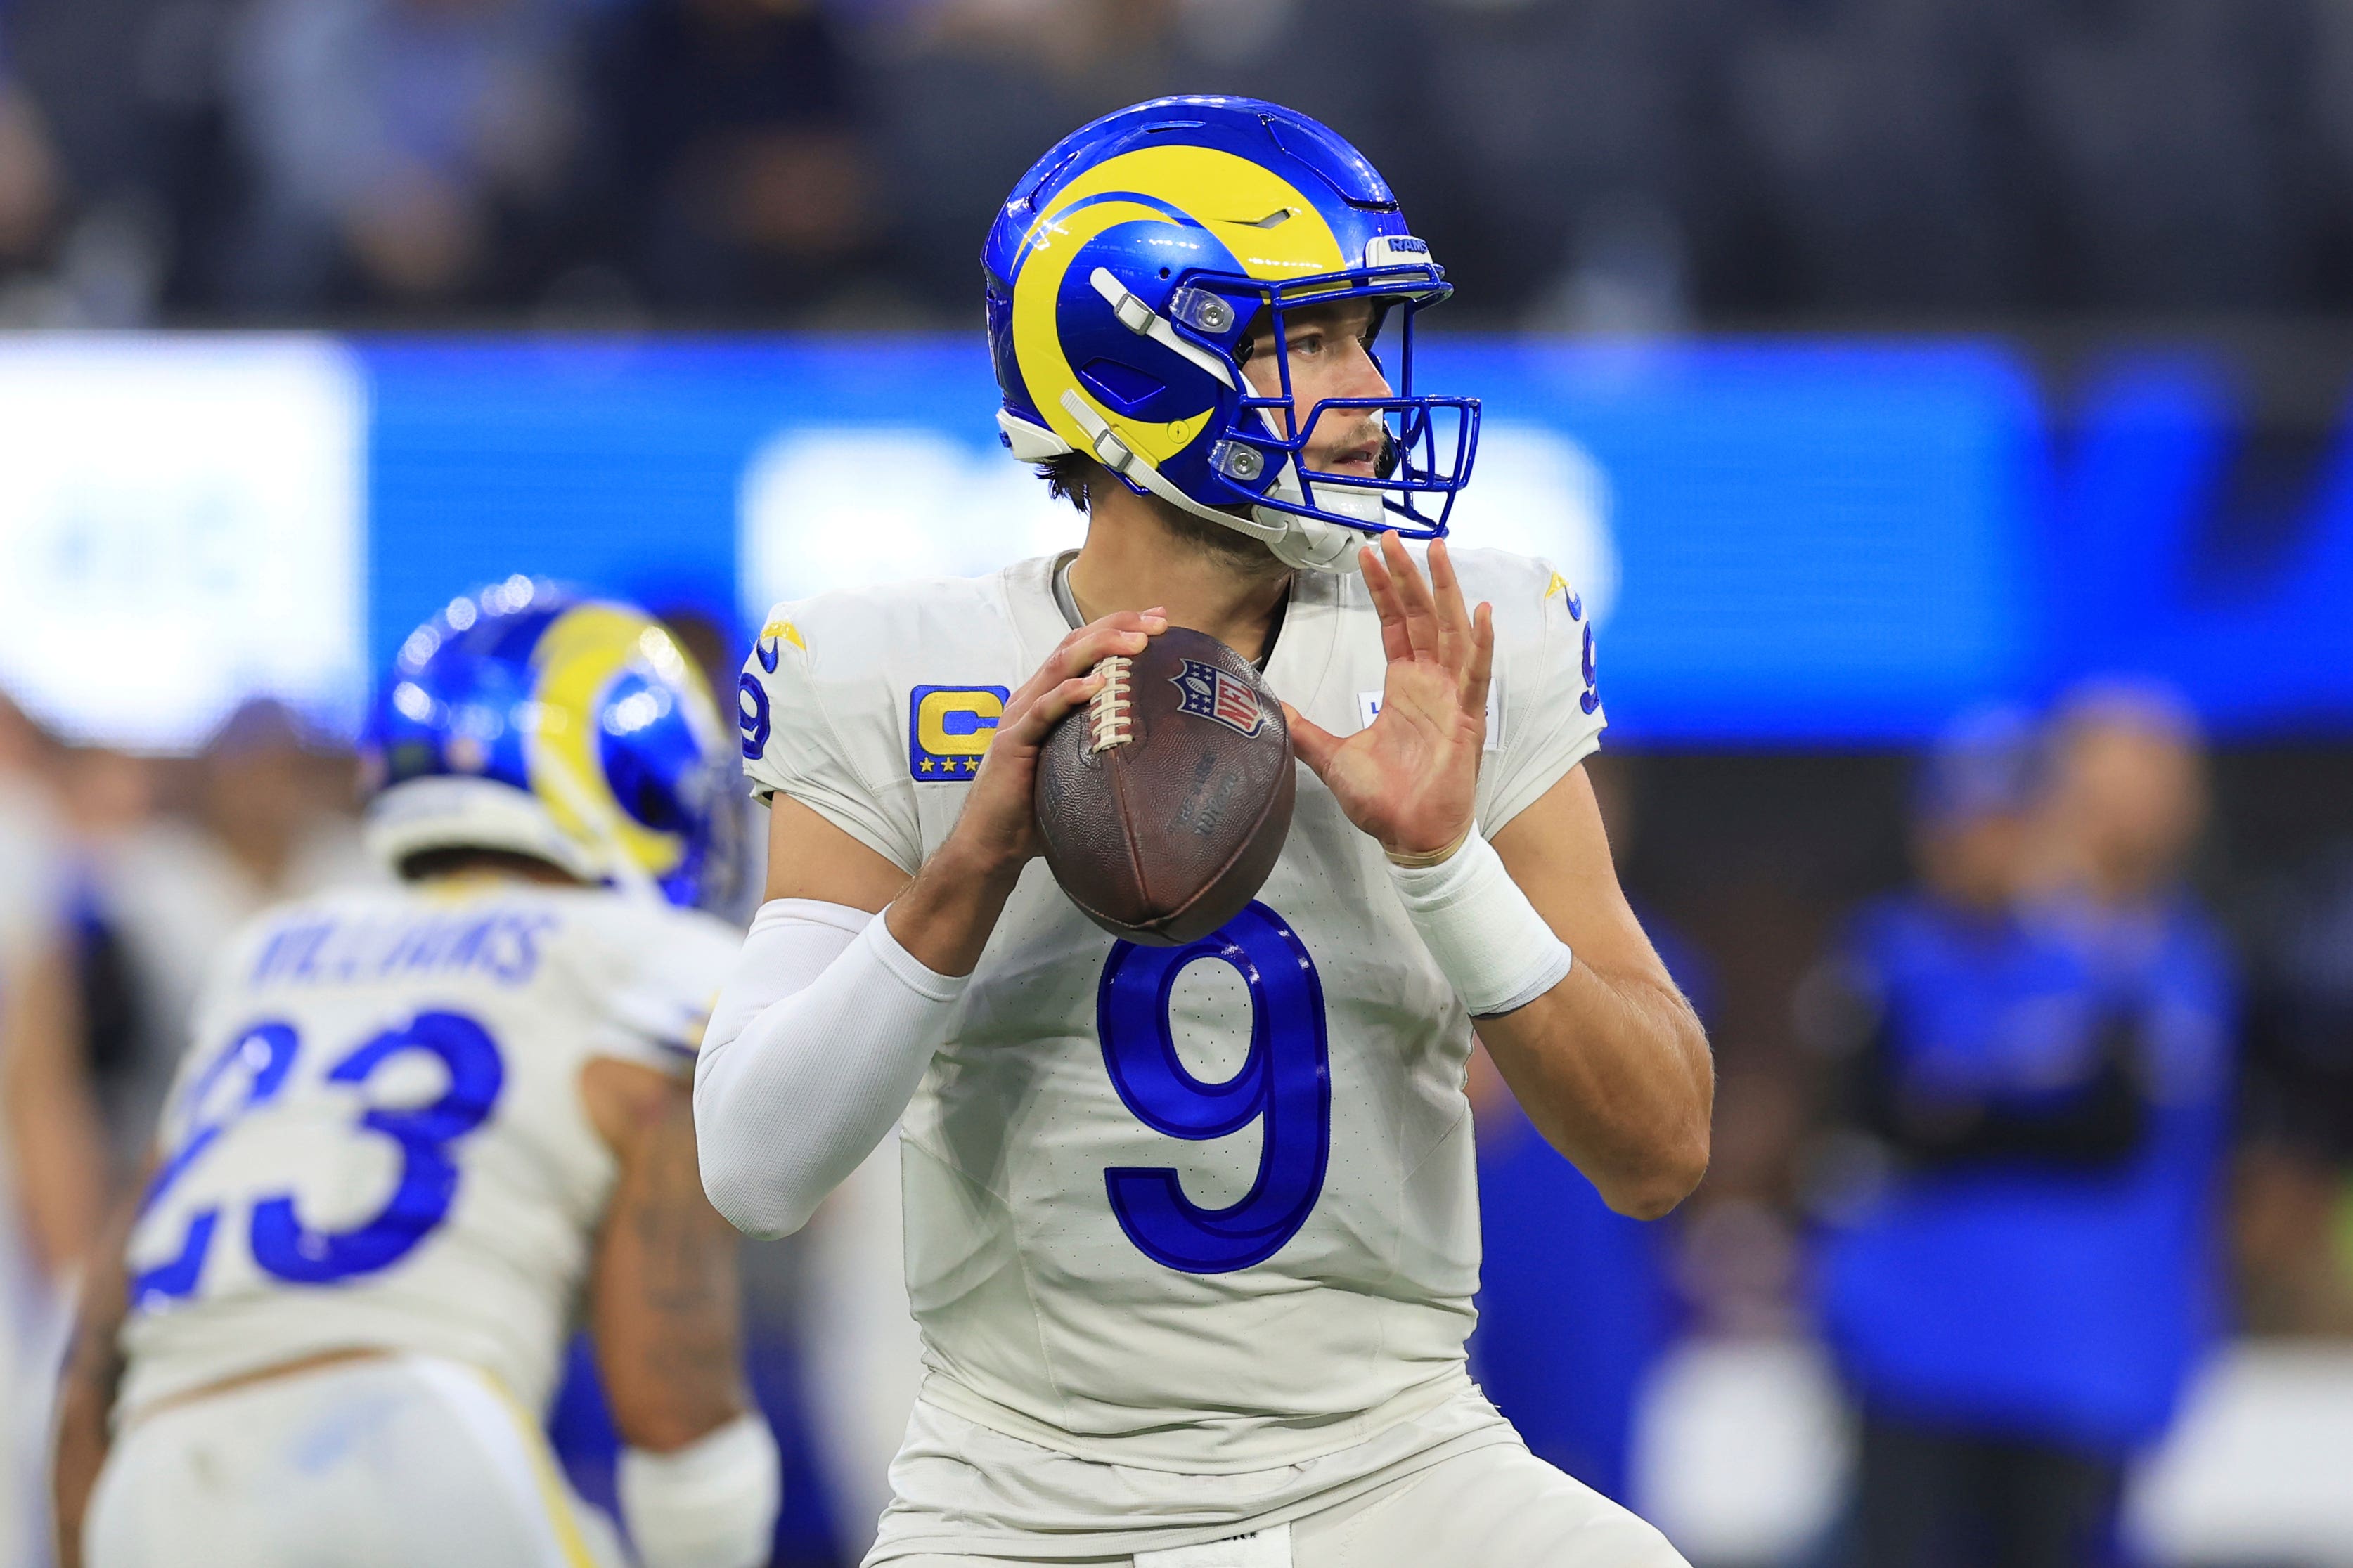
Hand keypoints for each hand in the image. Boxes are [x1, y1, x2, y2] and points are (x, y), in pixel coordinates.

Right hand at [944, 606, 1168, 877]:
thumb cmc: (1040, 808)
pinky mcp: (1012, 743)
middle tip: (1159, 621)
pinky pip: (1042, 711)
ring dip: (1101, 647)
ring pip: (1059, 665)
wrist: (994, 844)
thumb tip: (1163, 745)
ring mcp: (1020, 717)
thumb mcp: (1081, 766)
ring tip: (1137, 641)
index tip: (1162, 620)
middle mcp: (1033, 698)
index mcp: (1049, 698)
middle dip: (1120, 626)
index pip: (1086, 647)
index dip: (1121, 627)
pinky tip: (1097, 684)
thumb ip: (1106, 745)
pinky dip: (1069, 693)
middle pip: (1075, 643)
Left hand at [1286, 532, 1492, 860]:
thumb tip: (1266, 707)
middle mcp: (1431, 684)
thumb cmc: (1382, 800)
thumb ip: (1303, 729)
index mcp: (1404, 686)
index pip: (1396, 624)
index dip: (1385, 588)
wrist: (1410, 837)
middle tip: (1395, 534)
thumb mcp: (1332, 757)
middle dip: (1410, 574)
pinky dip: (1481, 645)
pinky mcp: (1468, 720)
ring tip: (1438, 550)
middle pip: (1423, 615)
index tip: (1370, 553)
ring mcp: (1453, 698)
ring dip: (1445, 591)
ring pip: (1451, 631)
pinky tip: (1481, 614)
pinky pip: (1477, 675)